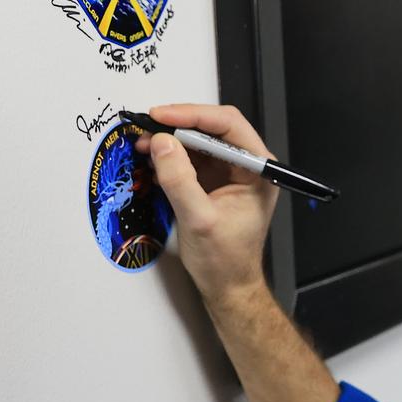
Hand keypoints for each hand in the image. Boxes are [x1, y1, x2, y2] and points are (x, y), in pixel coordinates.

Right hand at [137, 103, 279, 301]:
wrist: (227, 286)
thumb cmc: (224, 261)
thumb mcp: (199, 220)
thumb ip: (180, 180)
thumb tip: (161, 143)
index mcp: (258, 171)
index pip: (228, 126)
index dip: (193, 115)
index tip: (161, 116)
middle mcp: (247, 166)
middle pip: (212, 129)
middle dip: (177, 127)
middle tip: (145, 129)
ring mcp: (229, 173)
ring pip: (198, 141)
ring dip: (170, 140)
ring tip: (142, 144)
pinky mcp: (212, 181)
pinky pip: (190, 158)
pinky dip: (169, 156)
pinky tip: (151, 159)